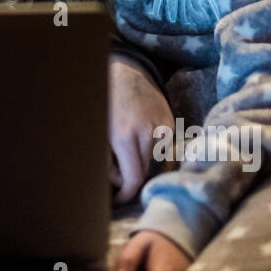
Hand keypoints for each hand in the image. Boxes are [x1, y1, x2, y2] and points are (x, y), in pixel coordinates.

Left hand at [108, 53, 173, 204]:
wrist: (125, 72)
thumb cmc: (105, 104)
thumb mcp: (100, 134)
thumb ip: (107, 162)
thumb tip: (119, 186)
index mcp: (125, 136)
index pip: (134, 180)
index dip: (126, 195)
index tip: (119, 199)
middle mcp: (148, 133)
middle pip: (145, 173)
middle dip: (130, 177)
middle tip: (116, 168)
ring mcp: (163, 128)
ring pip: (155, 163)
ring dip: (141, 164)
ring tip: (126, 150)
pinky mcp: (171, 124)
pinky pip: (163, 150)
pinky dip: (152, 153)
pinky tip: (140, 140)